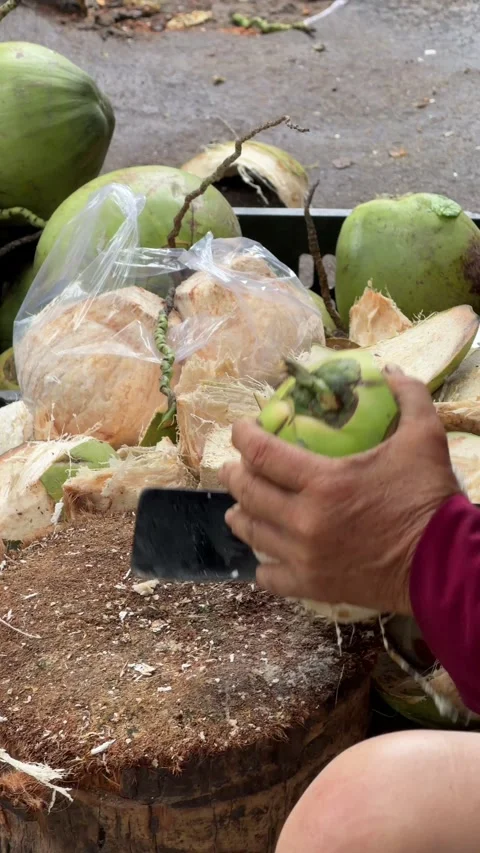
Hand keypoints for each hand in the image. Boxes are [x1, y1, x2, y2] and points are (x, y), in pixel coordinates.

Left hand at [218, 367, 460, 614]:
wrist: (444, 565)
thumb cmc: (429, 499)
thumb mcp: (425, 438)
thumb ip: (407, 397)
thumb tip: (389, 371)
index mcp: (324, 482)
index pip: (262, 453)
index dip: (243, 436)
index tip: (240, 429)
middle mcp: (304, 520)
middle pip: (248, 493)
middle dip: (234, 475)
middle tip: (233, 467)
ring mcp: (305, 556)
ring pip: (253, 533)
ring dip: (241, 516)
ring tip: (237, 509)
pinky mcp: (313, 585)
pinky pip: (270, 577)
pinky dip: (262, 565)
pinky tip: (263, 557)